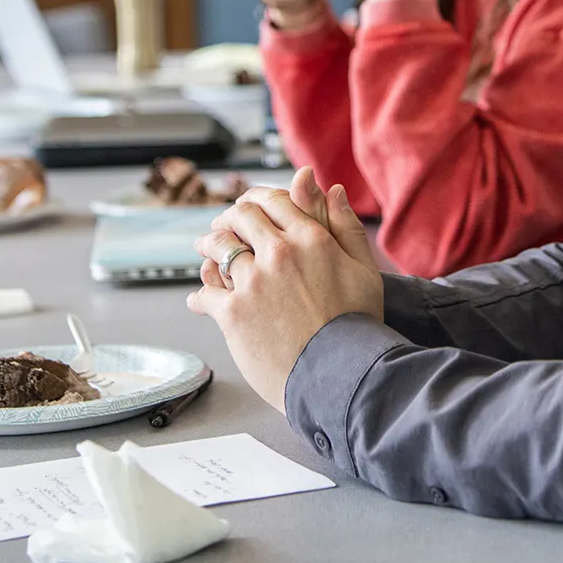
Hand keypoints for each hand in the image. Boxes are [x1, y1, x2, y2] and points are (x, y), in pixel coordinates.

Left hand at [187, 168, 384, 414]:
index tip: (250, 205)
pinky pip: (205, 293)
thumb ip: (346, 226)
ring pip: (218, 247)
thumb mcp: (364, 269)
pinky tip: (198, 299)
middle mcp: (279, 252)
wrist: (339, 373)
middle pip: (241, 217)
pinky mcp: (232, 312)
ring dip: (208, 244)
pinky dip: (200, 295)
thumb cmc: (357, 325)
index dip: (258, 199)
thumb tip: (334, 189)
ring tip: (204, 249)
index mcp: (311, 238)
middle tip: (223, 224)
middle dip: (230, 217)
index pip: (274, 201)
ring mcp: (253, 281)